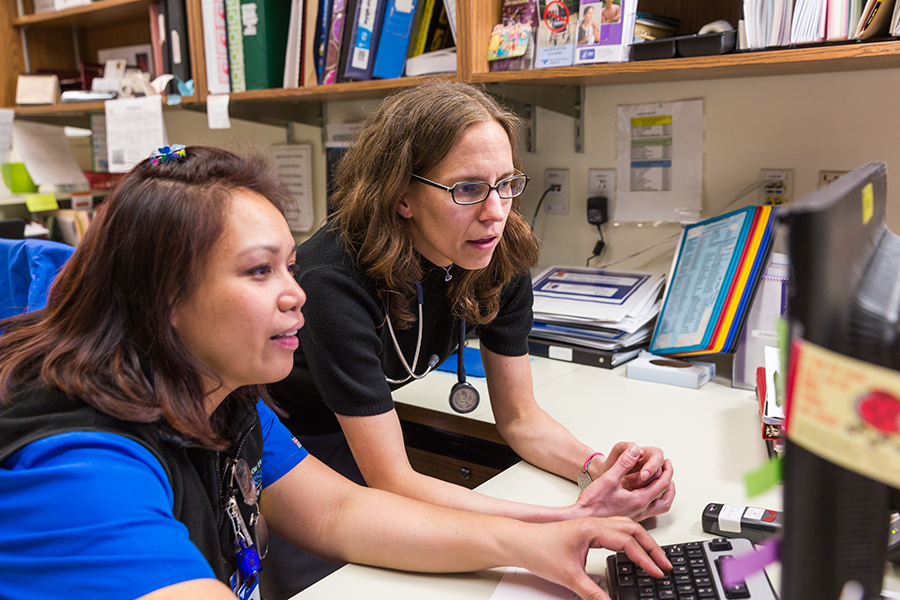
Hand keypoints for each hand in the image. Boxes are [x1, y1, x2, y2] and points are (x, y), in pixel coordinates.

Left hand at [519, 516, 671, 599]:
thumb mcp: (569, 577)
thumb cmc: (538, 549)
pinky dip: (630, 538)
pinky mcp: (586, 531)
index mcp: (591, 528)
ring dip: (642, 541)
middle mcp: (593, 523)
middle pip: (632, 529)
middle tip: (665, 565)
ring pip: (625, 527)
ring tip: (655, 557)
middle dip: (652, 547)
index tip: (657, 572)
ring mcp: (590, 525)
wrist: (520, 541)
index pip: (627, 541)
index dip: (645, 558)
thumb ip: (592, 593)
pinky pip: (615, 530)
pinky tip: (633, 550)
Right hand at [574, 443, 674, 521]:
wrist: (582, 518)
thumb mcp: (608, 478)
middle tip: (668, 469)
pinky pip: (652, 510)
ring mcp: (638, 516)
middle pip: (666, 496)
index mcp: (639, 500)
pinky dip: (657, 500)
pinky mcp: (632, 517)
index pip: (662, 485)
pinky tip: (649, 494)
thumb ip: (623, 464)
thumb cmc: (593, 503)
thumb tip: (635, 451)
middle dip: (669, 480)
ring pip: (661, 507)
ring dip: (666, 494)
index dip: (666, 471)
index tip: (667, 462)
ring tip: (665, 483)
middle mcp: (641, 510)